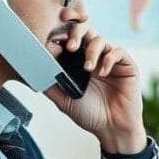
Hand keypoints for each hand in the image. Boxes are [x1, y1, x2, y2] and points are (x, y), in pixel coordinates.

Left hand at [43, 22, 146, 154]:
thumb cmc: (88, 113)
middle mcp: (94, 56)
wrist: (112, 128)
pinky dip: (108, 59)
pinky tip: (103, 72)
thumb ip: (50, 83)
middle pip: (85, 29)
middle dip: (76, 33)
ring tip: (87, 68)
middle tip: (70, 47)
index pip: (69, 37)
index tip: (53, 41)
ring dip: (91, 51)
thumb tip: (31, 68)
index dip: (62, 34)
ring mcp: (110, 59)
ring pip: (100, 40)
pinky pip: (117, 51)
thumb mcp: (63, 98)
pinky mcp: (126, 65)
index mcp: (77, 61)